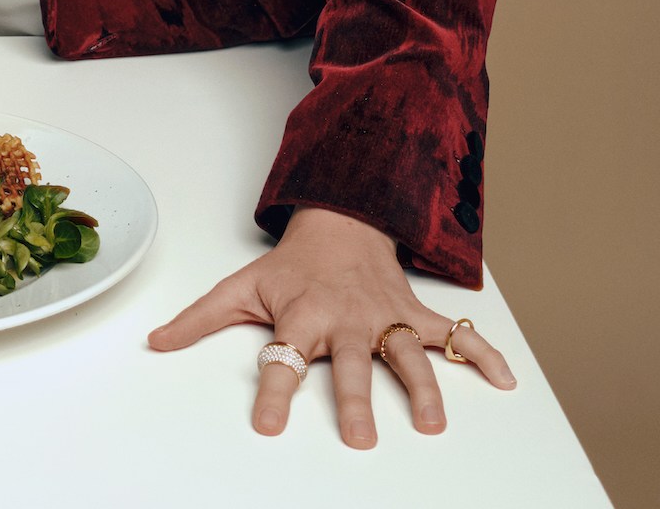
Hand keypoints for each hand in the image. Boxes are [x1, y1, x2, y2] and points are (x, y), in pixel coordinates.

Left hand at [147, 205, 515, 444]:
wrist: (341, 220)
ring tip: (432, 423)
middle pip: (350, 363)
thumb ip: (200, 319)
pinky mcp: (415, 314)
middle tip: (359, 439)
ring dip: (423, 388)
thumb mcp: (241, 286)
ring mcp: (385, 317)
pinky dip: (482, 355)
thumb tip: (153, 343)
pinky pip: (455, 335)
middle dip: (355, 400)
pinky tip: (506, 380)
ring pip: (406, 353)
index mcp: (302, 315)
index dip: (274, 391)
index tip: (268, 426)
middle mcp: (346, 319)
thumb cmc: (291, 265)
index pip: (282, 358)